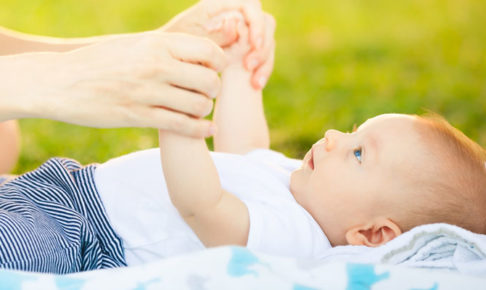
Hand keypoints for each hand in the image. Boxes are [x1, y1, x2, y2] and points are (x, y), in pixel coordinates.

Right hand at [14, 31, 226, 136]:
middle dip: (214, 90)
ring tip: (197, 110)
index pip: (209, 52)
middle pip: (209, 81)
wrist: (59, 82)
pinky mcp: (137, 116)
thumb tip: (198, 54)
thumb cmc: (99, 61)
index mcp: (157, 43)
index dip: (218, 64)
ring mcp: (147, 92)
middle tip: (206, 93)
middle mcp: (155, 65)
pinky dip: (200, 130)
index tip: (210, 71)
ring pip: (199, 106)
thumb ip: (166, 48)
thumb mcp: (134, 44)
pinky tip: (206, 130)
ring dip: (204, 110)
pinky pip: (181, 126)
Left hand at [162, 0, 273, 89]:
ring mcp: (243, 35)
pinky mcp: (246, 51)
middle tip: (248, 66)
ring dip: (265, 62)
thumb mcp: (190, 42)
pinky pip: (263, 58)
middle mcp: (235, 17)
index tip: (254, 44)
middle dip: (262, 46)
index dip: (257, 23)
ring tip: (254, 83)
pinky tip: (255, 85)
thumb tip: (236, 24)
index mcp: (219, 6)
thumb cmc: (173, 52)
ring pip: (268, 42)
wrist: (169, 69)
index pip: (251, 4)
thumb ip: (213, 33)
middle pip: (265, 23)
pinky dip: (263, 71)